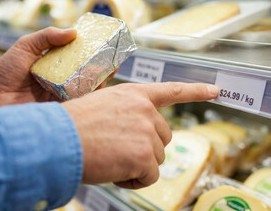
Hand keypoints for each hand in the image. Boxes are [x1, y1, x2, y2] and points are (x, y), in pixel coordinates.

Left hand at [0, 27, 116, 106]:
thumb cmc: (6, 70)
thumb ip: (47, 37)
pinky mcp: (60, 111)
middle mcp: (62, 81)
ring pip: (87, 91)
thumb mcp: (26, 46)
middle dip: (103, 70)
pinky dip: (89, 100)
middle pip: (88, 75)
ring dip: (100, 84)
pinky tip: (98, 92)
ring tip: (109, 74)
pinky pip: (78, 106)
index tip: (107, 48)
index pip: (80, 59)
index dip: (94, 54)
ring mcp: (62, 96)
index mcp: (56, 66)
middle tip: (114, 62)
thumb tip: (73, 31)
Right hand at [62, 82, 218, 188]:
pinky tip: (114, 172)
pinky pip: (150, 176)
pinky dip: (134, 180)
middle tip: (118, 151)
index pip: (171, 91)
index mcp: (134, 95)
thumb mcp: (100, 106)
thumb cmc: (70, 126)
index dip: (195, 91)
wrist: (55, 140)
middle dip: (145, 148)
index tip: (215, 90)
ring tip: (111, 160)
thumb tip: (136, 134)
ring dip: (138, 164)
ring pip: (156, 158)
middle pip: (163, 137)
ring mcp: (146, 132)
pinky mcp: (144, 155)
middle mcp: (145, 110)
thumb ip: (125, 114)